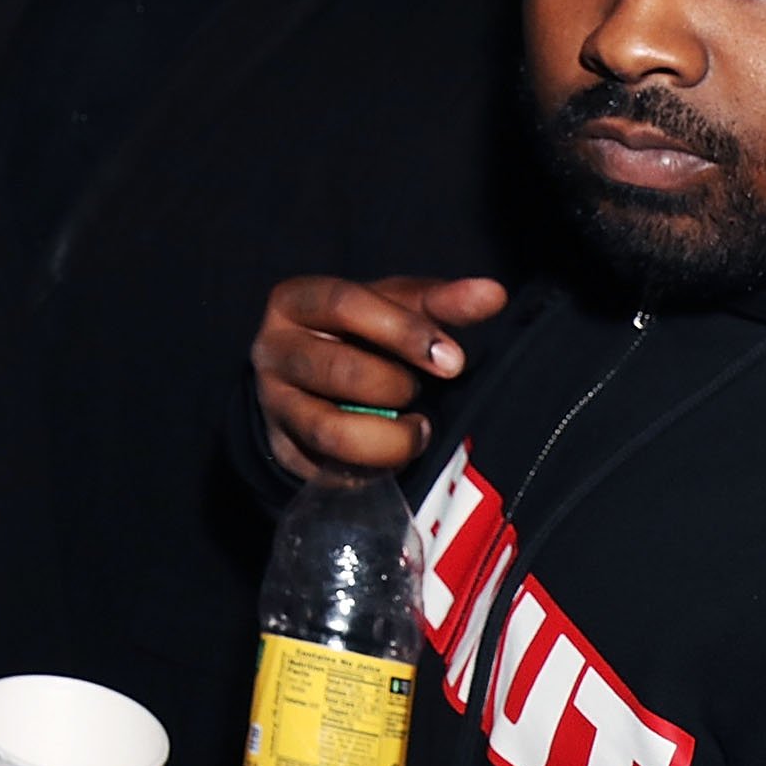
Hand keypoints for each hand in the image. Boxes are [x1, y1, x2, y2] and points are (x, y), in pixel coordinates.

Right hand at [253, 273, 509, 478]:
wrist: (307, 378)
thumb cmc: (359, 334)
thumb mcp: (393, 307)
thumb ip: (440, 302)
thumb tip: (492, 294)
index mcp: (296, 301)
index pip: (343, 304)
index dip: (402, 330)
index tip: (453, 359)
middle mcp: (273, 351)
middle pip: (338, 370)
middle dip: (397, 387)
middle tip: (422, 393)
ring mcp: (274, 404)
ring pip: (329, 430)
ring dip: (390, 438)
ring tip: (417, 431)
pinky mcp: (283, 451)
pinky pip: (332, 472)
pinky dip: (374, 469)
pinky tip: (392, 456)